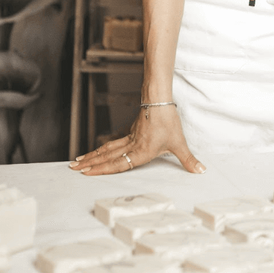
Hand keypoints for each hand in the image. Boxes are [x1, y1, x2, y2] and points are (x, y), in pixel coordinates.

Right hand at [69, 105, 204, 175]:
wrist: (161, 99)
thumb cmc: (168, 120)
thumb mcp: (179, 143)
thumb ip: (188, 160)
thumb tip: (200, 171)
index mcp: (141, 151)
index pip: (119, 164)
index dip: (102, 169)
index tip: (87, 173)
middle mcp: (132, 146)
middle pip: (107, 157)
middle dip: (90, 164)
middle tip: (73, 169)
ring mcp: (129, 139)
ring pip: (107, 149)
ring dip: (92, 157)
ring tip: (77, 162)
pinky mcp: (130, 133)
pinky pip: (112, 144)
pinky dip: (101, 149)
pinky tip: (95, 153)